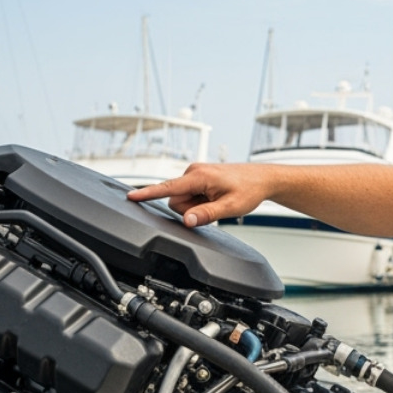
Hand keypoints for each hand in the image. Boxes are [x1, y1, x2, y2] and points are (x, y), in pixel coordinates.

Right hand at [127, 163, 276, 226]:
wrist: (262, 179)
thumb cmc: (249, 190)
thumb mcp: (230, 207)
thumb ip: (206, 215)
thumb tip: (187, 221)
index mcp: (199, 176)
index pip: (167, 188)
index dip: (147, 193)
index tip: (130, 196)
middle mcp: (193, 172)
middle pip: (176, 201)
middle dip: (190, 210)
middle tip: (213, 206)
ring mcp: (195, 174)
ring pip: (183, 200)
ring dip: (196, 206)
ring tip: (216, 200)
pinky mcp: (198, 178)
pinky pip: (190, 196)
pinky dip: (200, 201)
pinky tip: (215, 197)